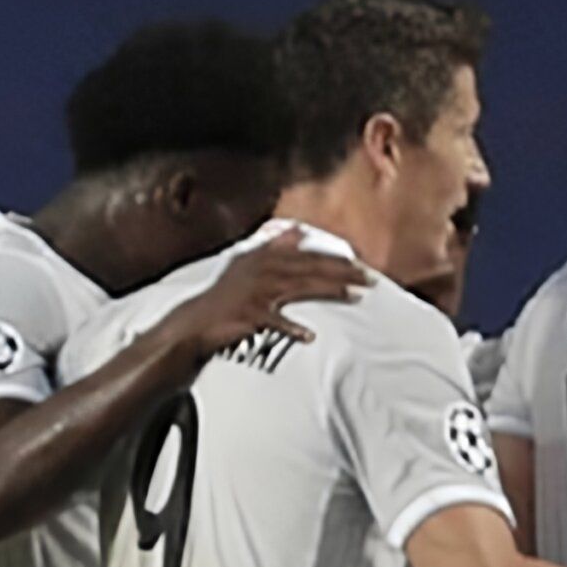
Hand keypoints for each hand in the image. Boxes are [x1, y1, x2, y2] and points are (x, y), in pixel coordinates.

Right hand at [158, 230, 367, 356]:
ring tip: (354, 297)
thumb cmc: (227, 296)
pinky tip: (310, 335)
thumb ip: (275, 246)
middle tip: (371, 280)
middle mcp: (261, 269)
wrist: (195, 323)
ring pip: (299, 288)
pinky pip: (274, 321)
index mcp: (264, 256)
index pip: (308, 255)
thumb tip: (299, 231)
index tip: (363, 266)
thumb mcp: (249, 264)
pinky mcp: (248, 315)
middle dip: (343, 273)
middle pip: (310, 268)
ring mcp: (254, 292)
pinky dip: (292, 329)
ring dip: (328, 291)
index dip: (337, 260)